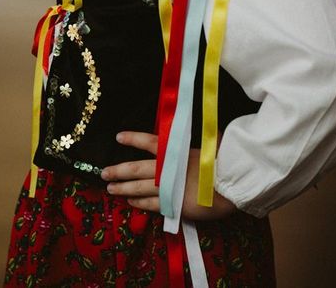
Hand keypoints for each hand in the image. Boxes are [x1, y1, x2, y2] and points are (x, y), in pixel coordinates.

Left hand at [101, 131, 235, 220]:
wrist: (232, 186)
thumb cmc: (223, 162)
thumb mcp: (209, 144)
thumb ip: (199, 139)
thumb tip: (208, 130)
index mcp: (176, 150)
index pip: (150, 141)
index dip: (133, 138)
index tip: (118, 137)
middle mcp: (168, 168)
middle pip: (137, 168)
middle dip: (119, 170)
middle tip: (103, 173)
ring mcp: (169, 187)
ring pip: (139, 187)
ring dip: (123, 188)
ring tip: (110, 188)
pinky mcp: (174, 204)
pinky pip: (151, 204)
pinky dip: (139, 202)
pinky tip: (130, 201)